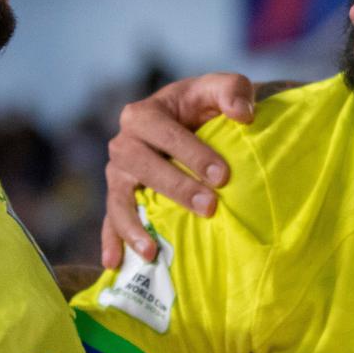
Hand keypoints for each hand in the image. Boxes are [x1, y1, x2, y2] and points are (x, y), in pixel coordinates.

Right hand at [101, 73, 252, 268]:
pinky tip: (114, 264)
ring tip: (151, 251)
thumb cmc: (205, 106)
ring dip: (132, 225)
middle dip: (174, 187)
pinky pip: (110, 220)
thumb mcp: (220, 88)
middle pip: (140, 165)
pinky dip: (111, 241)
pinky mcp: (119, 198)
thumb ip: (233, 90)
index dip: (192, 153)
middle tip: (209, 207)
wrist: (191, 123)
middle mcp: (124, 143)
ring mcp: (118, 174)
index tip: (222, 176)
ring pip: (119, 198)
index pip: (164, 132)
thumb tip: (242, 114)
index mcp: (144, 113)